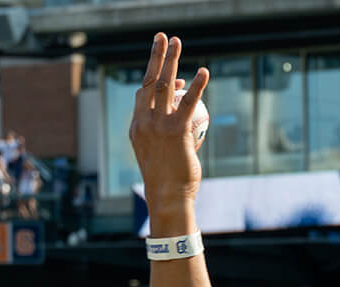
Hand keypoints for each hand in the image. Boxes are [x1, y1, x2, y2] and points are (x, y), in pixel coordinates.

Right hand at [129, 33, 209, 214]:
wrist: (167, 196)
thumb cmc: (167, 178)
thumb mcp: (161, 153)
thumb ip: (168, 133)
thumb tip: (183, 120)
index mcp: (137, 127)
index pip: (143, 94)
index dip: (154, 77)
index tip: (167, 68)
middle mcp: (144, 121)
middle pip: (150, 81)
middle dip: (156, 56)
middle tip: (162, 37)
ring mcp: (158, 125)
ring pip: (164, 84)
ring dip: (171, 60)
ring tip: (176, 42)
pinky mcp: (176, 131)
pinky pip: (187, 103)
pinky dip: (196, 86)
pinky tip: (203, 72)